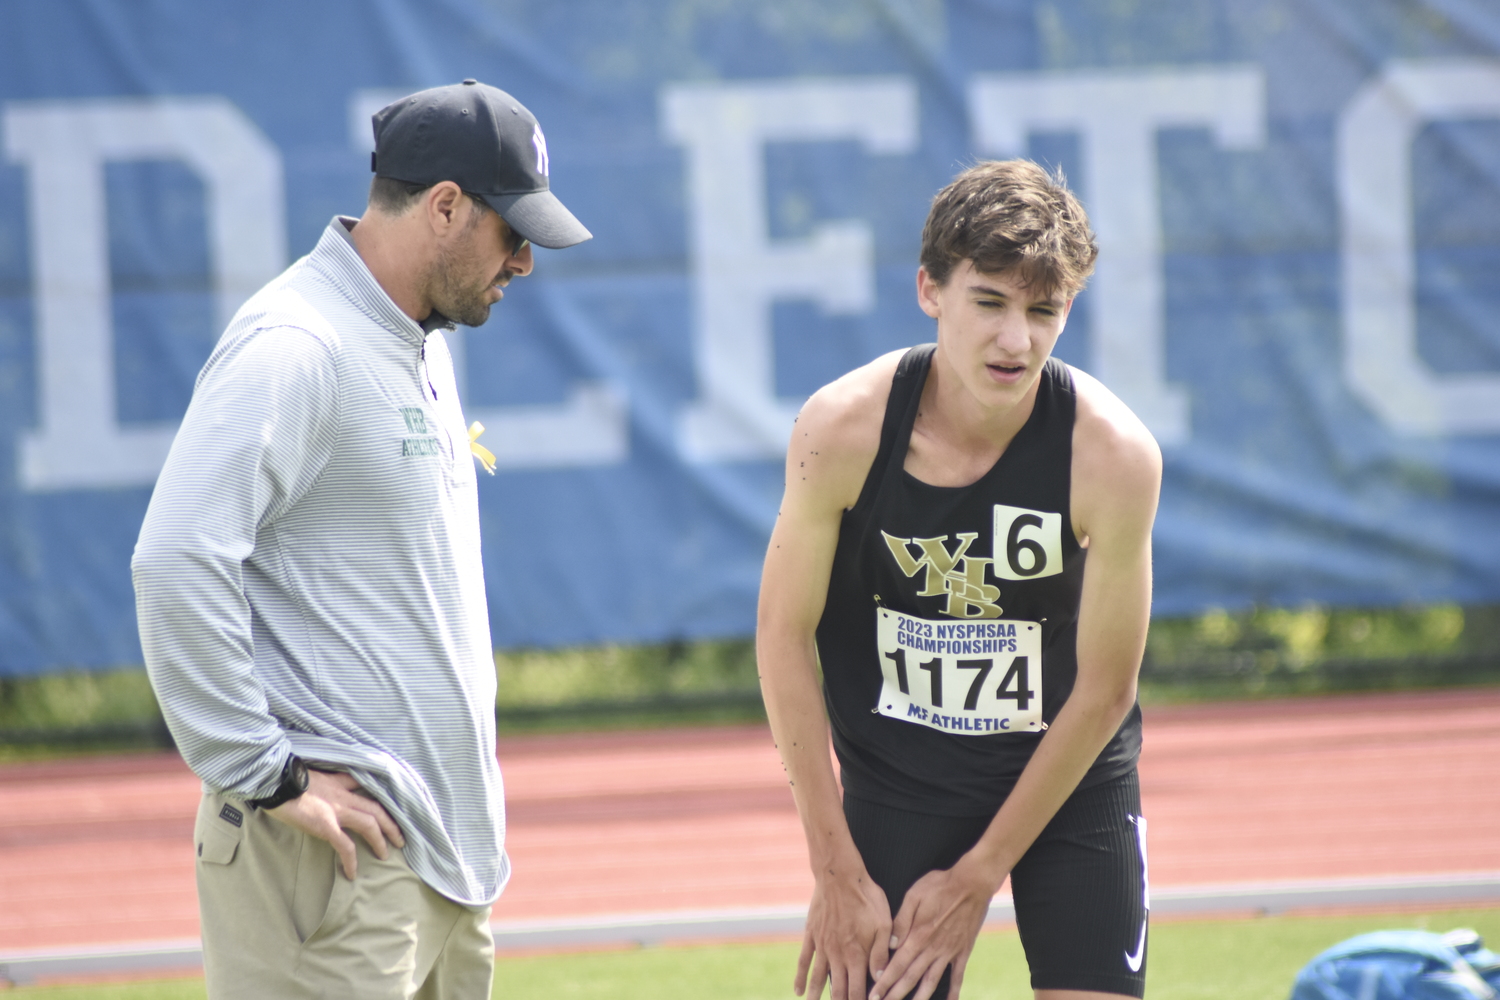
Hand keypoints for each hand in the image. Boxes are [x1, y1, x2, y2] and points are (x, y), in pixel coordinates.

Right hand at [265, 769, 403, 878]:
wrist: (275, 780)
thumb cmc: (284, 779)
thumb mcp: (308, 774)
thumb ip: (319, 783)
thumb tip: (315, 789)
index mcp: (338, 782)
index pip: (364, 786)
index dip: (377, 796)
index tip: (386, 807)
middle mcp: (343, 795)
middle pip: (376, 808)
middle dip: (391, 823)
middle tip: (400, 838)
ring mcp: (337, 810)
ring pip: (369, 824)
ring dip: (380, 840)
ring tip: (385, 855)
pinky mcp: (326, 825)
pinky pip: (345, 845)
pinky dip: (351, 860)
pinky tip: (352, 873)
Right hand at [797, 864, 891, 999]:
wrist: (839, 875)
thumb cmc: (866, 897)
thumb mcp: (883, 923)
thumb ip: (882, 952)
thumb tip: (881, 978)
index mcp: (857, 954)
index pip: (858, 990)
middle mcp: (837, 955)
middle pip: (838, 990)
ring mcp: (822, 946)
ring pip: (818, 979)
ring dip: (817, 997)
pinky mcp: (811, 935)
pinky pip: (803, 960)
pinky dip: (800, 977)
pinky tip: (797, 990)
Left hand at [871, 858, 996, 999]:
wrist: (972, 884)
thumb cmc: (940, 885)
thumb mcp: (915, 895)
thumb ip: (901, 921)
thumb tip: (891, 944)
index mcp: (918, 935)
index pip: (897, 965)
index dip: (884, 982)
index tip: (874, 995)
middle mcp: (933, 948)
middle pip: (911, 977)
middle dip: (895, 994)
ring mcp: (949, 952)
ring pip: (931, 981)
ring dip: (919, 998)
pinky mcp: (962, 951)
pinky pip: (957, 976)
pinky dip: (954, 992)